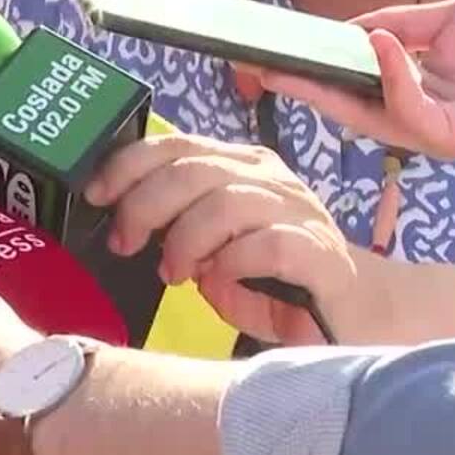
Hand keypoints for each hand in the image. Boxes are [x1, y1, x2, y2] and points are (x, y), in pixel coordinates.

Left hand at [87, 134, 356, 345]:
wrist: (357, 310)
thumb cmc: (275, 278)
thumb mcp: (213, 245)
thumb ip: (177, 226)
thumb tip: (130, 224)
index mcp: (241, 166)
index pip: (178, 144)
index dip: (129, 164)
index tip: (96, 194)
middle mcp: (269, 178)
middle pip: (193, 170)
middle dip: (145, 205)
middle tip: (126, 242)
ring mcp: (297, 211)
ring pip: (224, 202)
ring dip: (185, 240)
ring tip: (173, 272)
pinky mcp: (317, 251)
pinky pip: (265, 245)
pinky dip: (231, 263)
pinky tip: (219, 281)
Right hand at [255, 0, 454, 159]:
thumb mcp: (448, 19)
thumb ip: (399, 24)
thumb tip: (348, 29)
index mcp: (416, 85)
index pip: (352, 82)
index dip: (313, 69)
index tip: (274, 54)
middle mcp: (418, 113)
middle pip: (347, 105)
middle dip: (302, 88)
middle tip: (259, 70)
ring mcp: (435, 129)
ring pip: (368, 117)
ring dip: (330, 88)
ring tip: (298, 60)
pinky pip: (411, 112)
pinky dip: (392, 79)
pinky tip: (381, 47)